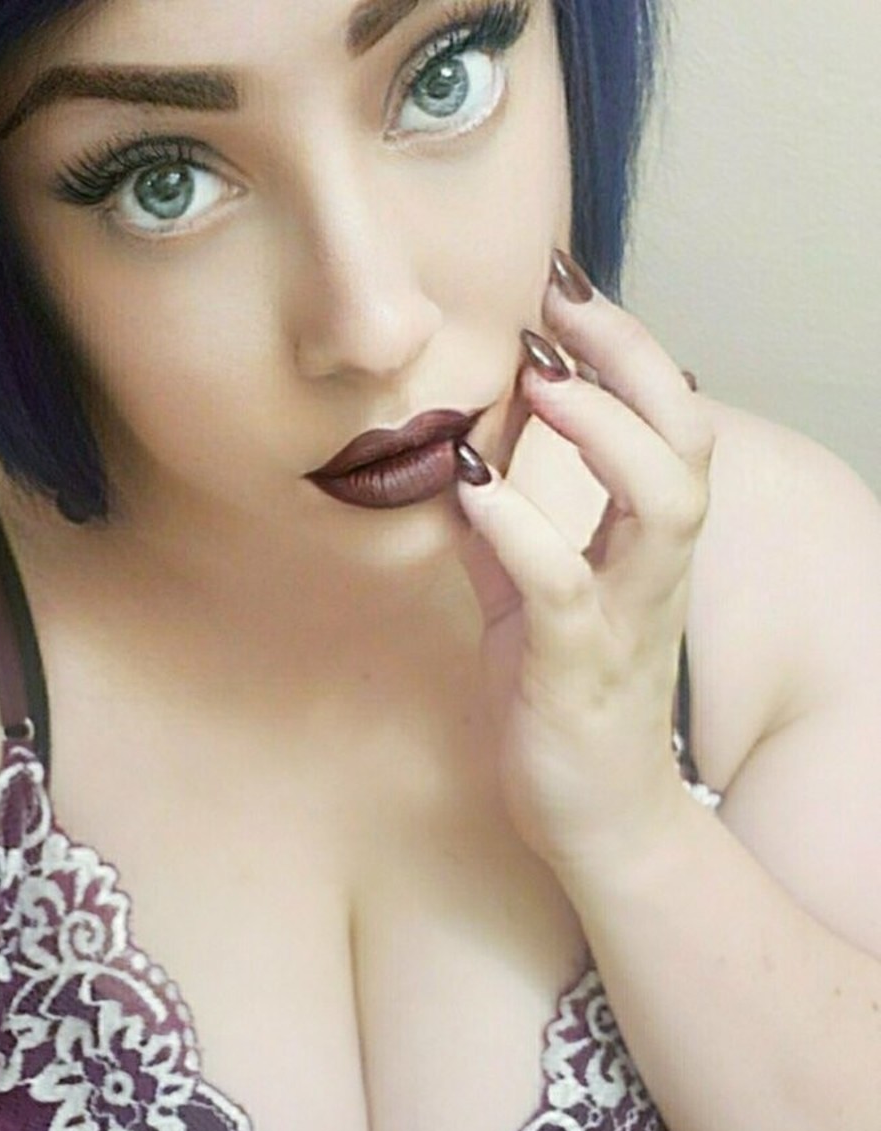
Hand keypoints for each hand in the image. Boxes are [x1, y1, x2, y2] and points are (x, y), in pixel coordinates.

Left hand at [456, 249, 714, 872]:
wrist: (600, 821)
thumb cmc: (570, 704)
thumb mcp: (533, 604)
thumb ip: (509, 534)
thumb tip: (462, 463)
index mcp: (646, 546)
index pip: (667, 421)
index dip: (624, 347)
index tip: (563, 290)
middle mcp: (654, 571)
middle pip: (687, 438)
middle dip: (630, 357)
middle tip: (559, 309)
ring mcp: (625, 619)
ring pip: (665, 502)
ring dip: (603, 429)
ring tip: (541, 382)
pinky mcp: (578, 671)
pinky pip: (564, 587)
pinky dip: (519, 529)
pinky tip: (472, 492)